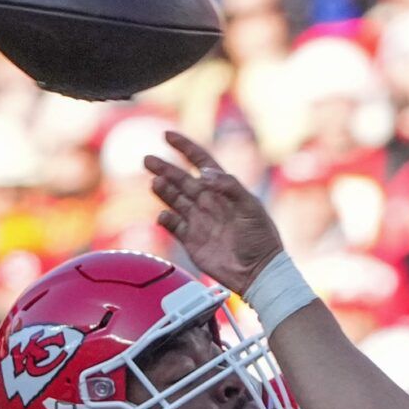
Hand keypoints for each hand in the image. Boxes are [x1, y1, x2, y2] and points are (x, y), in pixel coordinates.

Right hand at [146, 131, 285, 296]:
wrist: (258, 272)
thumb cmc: (261, 239)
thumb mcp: (251, 208)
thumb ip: (230, 187)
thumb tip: (206, 173)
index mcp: (224, 190)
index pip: (201, 162)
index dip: (185, 148)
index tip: (168, 136)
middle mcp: (209, 203)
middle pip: (181, 180)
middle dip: (165, 168)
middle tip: (148, 160)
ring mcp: (199, 221)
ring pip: (175, 200)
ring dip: (164, 190)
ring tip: (156, 182)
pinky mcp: (192, 241)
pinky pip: (173, 226)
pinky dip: (166, 219)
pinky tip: (163, 215)